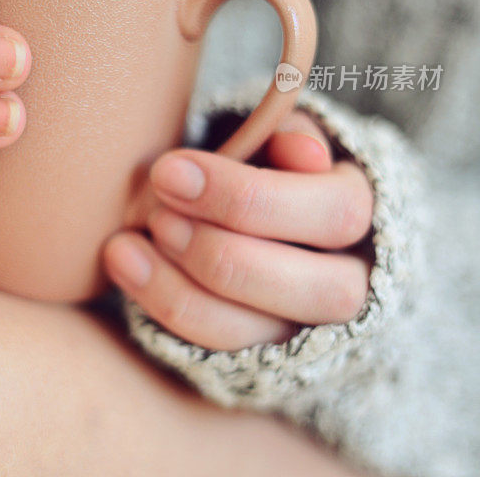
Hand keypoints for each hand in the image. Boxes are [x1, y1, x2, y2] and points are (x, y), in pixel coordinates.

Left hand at [104, 112, 373, 349]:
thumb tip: (302, 151)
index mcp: (362, 211)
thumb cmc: (268, 165)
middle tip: (156, 214)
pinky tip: (124, 263)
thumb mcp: (281, 138)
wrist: (267, 216)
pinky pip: (217, 347)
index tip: (170, 170)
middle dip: (221, 252)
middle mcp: (352, 281)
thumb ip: (292, 135)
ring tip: (126, 244)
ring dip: (182, 288)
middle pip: (316, 289)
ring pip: (260, 331)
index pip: (335, 213)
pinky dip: (163, 305)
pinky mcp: (262, 353)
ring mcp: (307, 328)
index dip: (249, 197)